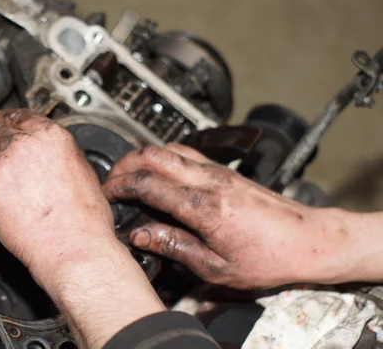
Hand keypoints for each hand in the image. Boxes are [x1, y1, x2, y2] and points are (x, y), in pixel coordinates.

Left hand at [0, 110, 164, 347]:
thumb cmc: (85, 220)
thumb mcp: (84, 173)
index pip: (22, 116)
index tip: (1, 120)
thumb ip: (62, 157)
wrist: (72, 246)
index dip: (7, 117)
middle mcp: (25, 144)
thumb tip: (53, 157)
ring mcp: (2, 163)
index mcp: (52, 137)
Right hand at [103, 143, 361, 288]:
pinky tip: (160, 172)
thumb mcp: (217, 267)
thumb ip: (174, 246)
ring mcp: (218, 172)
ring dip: (143, 157)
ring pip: (169, 148)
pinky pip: (186, 152)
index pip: (148, 184)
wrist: (308, 241)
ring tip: (130, 175)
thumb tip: (141, 234)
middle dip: (124, 164)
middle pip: (153, 155)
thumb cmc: (270, 257)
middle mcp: (210, 181)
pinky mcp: (224, 171)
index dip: (120, 186)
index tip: (107, 194)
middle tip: (112, 181)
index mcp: (204, 207)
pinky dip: (164, 157)